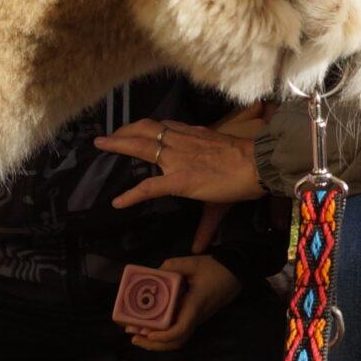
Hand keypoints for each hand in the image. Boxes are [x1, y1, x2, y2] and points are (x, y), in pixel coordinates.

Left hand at [94, 102, 276, 206]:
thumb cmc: (249, 164)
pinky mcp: (180, 179)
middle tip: (107, 137)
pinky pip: (149, 187)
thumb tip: (207, 234)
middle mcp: (182, 141)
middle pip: (146, 129)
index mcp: (194, 135)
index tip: (135, 128)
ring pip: (141, 147)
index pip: (165, 126)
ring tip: (101, 146)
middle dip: (124, 131)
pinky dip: (131, 195)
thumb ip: (212, 198)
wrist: (259, 163)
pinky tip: (118, 202)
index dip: (146, 127)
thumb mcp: (227, 173)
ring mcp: (178, 159)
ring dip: (119, 145)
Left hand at [124, 254, 240, 351]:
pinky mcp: (196, 317)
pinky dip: (165, 335)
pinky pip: (180, 332)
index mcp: (195, 305)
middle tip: (134, 338)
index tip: (149, 334)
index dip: (165, 336)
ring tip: (139, 337)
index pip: (181, 329)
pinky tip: (152, 330)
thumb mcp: (193, 262)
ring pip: (178, 340)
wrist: (236, 272)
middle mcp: (196, 317)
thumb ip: (172, 265)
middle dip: (154, 345)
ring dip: (158, 343)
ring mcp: (197, 319)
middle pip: (177, 342)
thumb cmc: (217, 268)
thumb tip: (152, 273)